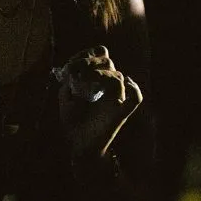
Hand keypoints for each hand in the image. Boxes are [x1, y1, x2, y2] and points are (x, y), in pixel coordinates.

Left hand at [56, 45, 142, 159]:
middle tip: (75, 71)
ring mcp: (117, 99)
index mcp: (98, 79)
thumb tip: (72, 73)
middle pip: (108, 62)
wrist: (79, 147)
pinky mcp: (120, 114)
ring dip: (100, 74)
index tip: (71, 63)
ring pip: (118, 77)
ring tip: (84, 79)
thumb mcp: (64, 99)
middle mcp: (109, 86)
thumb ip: (67, 83)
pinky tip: (127, 84)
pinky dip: (135, 90)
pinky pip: (135, 100)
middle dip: (90, 62)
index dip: (88, 53)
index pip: (101, 54)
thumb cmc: (74, 123)